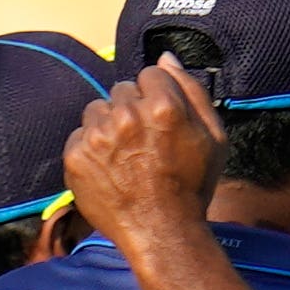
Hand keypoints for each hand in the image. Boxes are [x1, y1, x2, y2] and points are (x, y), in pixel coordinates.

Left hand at [64, 57, 224, 248]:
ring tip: (124, 155)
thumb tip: (165, 57)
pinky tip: (108, 168)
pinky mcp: (76, 156)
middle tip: (143, 142)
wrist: (162, 232)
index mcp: (163, 106)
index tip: (160, 121)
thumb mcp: (214, 136)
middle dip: (131, 108)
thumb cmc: (193, 186)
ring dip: (108, 125)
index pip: (149, 74)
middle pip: (121, 89)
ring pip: (96, 109)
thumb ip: (192, 90)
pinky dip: (90, 148)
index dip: (157, 96)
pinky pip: (79, 135)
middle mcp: (127, 116)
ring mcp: (98, 136)